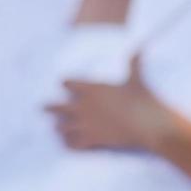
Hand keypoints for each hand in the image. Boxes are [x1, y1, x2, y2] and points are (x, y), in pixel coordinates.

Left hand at [43, 54, 174, 151]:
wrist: (149, 124)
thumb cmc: (144, 100)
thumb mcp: (137, 79)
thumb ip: (134, 62)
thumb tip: (140, 45)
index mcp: (91, 88)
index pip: (67, 83)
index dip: (66, 83)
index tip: (62, 83)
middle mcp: (83, 106)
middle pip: (56, 107)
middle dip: (49, 107)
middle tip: (41, 108)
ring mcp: (85, 124)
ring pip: (61, 128)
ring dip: (59, 128)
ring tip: (55, 128)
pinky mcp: (91, 140)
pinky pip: (72, 144)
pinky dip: (68, 144)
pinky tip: (67, 144)